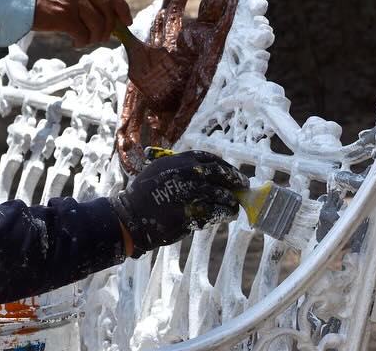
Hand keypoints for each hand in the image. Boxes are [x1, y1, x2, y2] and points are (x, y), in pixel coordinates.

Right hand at [31, 0, 132, 48]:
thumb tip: (111, 17)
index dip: (122, 9)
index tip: (126, 21)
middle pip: (107, 9)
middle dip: (109, 27)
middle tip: (104, 37)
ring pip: (98, 24)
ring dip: (95, 37)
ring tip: (86, 40)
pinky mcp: (63, 15)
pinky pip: (83, 34)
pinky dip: (82, 42)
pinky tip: (74, 42)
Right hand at [109, 150, 245, 254]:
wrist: (132, 216)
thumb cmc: (145, 193)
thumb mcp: (159, 170)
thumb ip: (180, 167)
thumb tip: (207, 171)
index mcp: (179, 161)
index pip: (210, 159)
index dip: (226, 167)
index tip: (234, 173)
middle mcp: (187, 174)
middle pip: (221, 175)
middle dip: (236, 181)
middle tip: (244, 186)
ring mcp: (190, 194)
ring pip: (222, 196)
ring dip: (231, 201)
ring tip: (234, 205)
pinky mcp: (192, 214)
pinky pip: (216, 213)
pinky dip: (224, 214)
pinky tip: (227, 215)